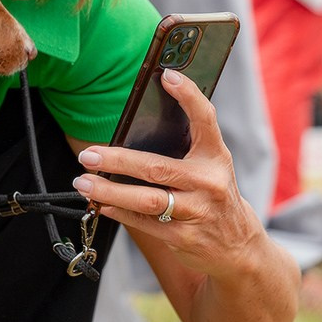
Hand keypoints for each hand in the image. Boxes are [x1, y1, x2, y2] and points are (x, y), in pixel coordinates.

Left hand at [73, 69, 261, 279]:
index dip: (189, 96)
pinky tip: (101, 205)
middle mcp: (209, 182)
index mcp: (216, 157)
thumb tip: (132, 130)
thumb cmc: (212, 194)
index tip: (167, 76)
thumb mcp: (209, 166)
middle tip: (88, 155)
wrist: (238, 246)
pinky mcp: (185, 237)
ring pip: (146, 200)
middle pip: (156, 167)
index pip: (205, 119)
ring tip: (83, 183)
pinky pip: (145, 223)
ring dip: (109, 191)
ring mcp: (198, 212)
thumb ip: (183, 147)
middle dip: (117, 161)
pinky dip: (119, 213)